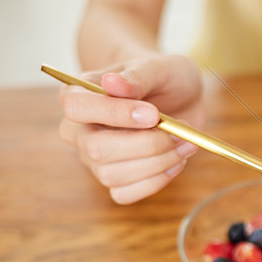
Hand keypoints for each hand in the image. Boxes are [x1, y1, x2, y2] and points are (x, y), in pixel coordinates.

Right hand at [58, 55, 204, 203]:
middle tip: (180, 132)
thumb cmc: (162, 77)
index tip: (153, 114)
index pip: (76, 107)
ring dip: (158, 163)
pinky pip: (125, 194)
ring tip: (185, 144)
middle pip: (97, 148)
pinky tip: (175, 162)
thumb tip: (112, 83)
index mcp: (77, 94)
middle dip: (147, 144)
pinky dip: (156, 181)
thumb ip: (137, 76)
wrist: (176, 94)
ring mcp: (93, 159)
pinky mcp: (114, 179)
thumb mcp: (159, 67)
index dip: (115, 114)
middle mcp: (79, 130)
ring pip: (112, 175)